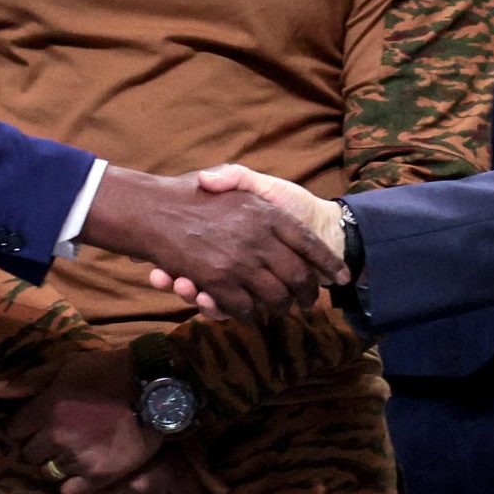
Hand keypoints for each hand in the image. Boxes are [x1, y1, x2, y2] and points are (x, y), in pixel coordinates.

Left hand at [0, 347, 159, 493]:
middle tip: (59, 435)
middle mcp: (57, 437)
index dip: (25, 425)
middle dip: (39, 444)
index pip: (14, 429)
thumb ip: (28, 380)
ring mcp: (77, 459)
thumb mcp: (67, 365)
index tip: (38, 421)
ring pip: (48, 472)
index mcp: (46, 408)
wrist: (155, 390)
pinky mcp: (98, 477)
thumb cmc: (109, 371)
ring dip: (56, 463)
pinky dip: (72, 484)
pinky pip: (69, 492)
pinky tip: (83, 470)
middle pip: (29, 453)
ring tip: (74, 451)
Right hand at [78, 165, 346, 318]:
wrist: (152, 210)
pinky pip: (243, 308)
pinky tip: (250, 311)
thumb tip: (281, 216)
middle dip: (306, 294)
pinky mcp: (217, 283)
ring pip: (274, 298)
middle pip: (298, 278)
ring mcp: (239, 263)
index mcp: (267, 214)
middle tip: (308, 303)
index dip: (327, 262)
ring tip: (281, 310)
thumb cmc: (192, 192)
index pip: (309, 243)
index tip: (342, 276)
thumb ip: (255, 187)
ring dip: (279, 308)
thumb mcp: (231, 180)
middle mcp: (259, 239)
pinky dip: (248, 313)